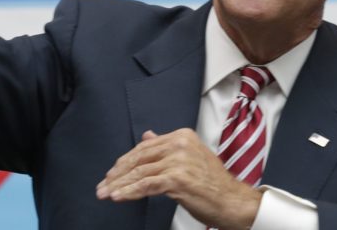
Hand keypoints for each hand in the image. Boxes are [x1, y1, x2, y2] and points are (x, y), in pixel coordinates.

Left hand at [96, 129, 261, 229]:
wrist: (232, 201)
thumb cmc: (212, 184)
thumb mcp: (190, 157)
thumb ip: (167, 146)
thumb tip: (147, 136)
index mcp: (182, 136)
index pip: (145, 147)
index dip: (126, 161)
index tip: (112, 173)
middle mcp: (180, 144)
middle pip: (139, 158)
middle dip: (118, 173)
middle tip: (103, 185)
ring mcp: (179, 160)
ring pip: (140, 172)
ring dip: (119, 185)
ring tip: (105, 193)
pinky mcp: (177, 178)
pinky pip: (146, 185)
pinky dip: (129, 192)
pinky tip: (118, 196)